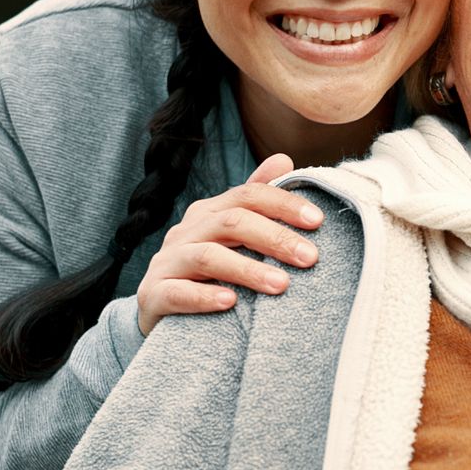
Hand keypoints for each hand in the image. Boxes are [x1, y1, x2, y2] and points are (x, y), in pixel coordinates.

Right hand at [135, 153, 323, 335]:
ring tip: (281, 284)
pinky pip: (176, 292)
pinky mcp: (152, 295)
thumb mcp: (231, 234)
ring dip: (247, 269)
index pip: (248, 196)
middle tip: (310, 257)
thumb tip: (284, 158)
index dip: (283, 204)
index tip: (318, 220)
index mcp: (208, 212)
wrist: (161, 310)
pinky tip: (231, 302)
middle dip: (274, 237)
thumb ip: (256, 199)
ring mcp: (166, 262)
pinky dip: (204, 296)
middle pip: (231, 222)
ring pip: (206, 257)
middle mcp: (185, 231)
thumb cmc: (208, 271)